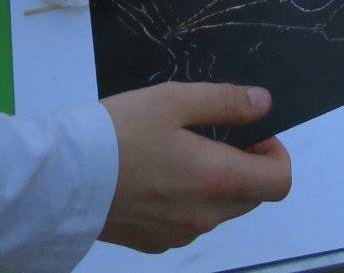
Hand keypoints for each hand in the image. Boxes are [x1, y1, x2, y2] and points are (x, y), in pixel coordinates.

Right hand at [100, 83, 291, 251]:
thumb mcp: (172, 100)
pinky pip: (189, 223)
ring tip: (178, 155)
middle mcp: (206, 216)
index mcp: (217, 179)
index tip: (252, 133)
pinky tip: (155, 178)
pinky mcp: (155, 243)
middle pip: (252, 197)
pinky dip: (187, 202)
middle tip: (212, 137)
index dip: (275, 154)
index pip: (279, 182)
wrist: (64, 177)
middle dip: (246, 167)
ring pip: (220, 211)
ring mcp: (180, 234)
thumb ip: (225, 101)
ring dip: (216, 185)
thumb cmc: (120, 131)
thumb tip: (265, 103)